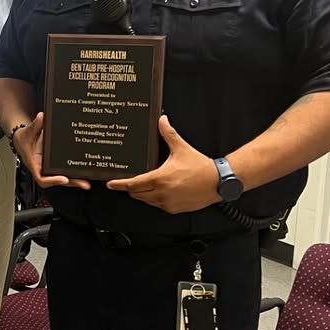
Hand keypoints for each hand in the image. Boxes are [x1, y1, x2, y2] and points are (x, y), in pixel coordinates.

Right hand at [13, 112, 90, 192]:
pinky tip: (83, 174)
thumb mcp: (28, 131)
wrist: (23, 139)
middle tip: (84, 183)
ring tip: (87, 182)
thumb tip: (41, 117)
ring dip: (74, 180)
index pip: (42, 178)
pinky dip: (73, 174)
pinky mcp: (54, 165)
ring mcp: (48, 168)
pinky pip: (64, 171)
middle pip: (56, 180)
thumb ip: (35, 125)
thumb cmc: (24, 138)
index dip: (53, 180)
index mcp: (34, 164)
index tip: (64, 178)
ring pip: (62, 177)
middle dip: (71, 182)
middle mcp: (42, 168)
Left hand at [105, 115, 219, 212]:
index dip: (120, 184)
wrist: (218, 182)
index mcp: (160, 179)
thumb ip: (168, 134)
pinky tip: (159, 191)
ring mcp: (167, 203)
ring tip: (145, 184)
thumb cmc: (201, 167)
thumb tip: (162, 120)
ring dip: (143, 194)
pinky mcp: (174, 209)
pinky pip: (158, 206)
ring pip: (147, 201)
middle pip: (137, 194)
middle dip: (131, 189)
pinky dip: (155, 199)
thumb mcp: (181, 148)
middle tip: (128, 182)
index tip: (110, 184)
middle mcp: (161, 193)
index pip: (133, 184)